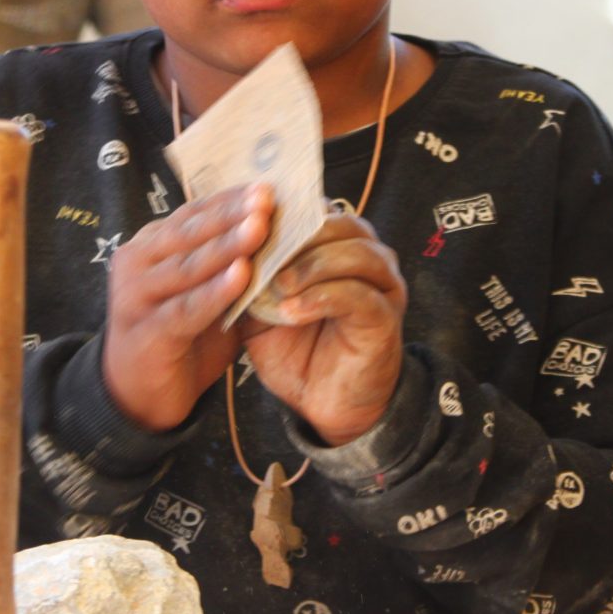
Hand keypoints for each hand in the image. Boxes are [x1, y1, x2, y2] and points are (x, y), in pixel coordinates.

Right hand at [103, 185, 272, 430]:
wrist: (138, 395)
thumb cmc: (180, 336)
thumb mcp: (205, 292)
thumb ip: (231, 264)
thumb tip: (281, 229)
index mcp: (150, 246)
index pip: (193, 213)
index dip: (230, 199)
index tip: (268, 185)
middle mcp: (136, 263)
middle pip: (190, 232)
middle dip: (232, 213)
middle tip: (267, 197)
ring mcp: (136, 296)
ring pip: (188, 265)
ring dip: (226, 245)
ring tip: (260, 227)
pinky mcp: (145, 331)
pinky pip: (185, 308)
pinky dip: (215, 292)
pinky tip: (242, 276)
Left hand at [243, 209, 405, 445]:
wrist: (325, 404)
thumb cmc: (298, 349)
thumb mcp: (262, 306)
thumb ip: (251, 274)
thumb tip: (226, 243)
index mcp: (338, 245)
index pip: (314, 209)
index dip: (280, 214)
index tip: (244, 225)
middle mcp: (368, 256)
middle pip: (339, 223)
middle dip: (296, 236)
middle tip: (258, 254)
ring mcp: (382, 285)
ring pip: (354, 253)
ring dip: (310, 266)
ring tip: (277, 287)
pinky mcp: (386, 317)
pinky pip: (357, 295)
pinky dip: (319, 299)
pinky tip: (290, 312)